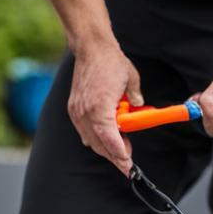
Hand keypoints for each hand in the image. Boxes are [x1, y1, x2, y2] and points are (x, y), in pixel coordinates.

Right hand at [68, 41, 142, 173]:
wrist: (90, 48)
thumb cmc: (110, 62)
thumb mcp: (131, 80)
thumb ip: (137, 98)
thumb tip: (139, 109)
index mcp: (100, 107)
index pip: (109, 139)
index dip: (119, 155)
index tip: (128, 166)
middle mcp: (85, 111)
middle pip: (99, 144)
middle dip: (114, 156)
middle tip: (128, 164)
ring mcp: (77, 111)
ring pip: (90, 140)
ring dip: (105, 148)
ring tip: (121, 151)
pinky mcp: (73, 108)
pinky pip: (84, 131)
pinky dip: (96, 138)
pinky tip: (107, 139)